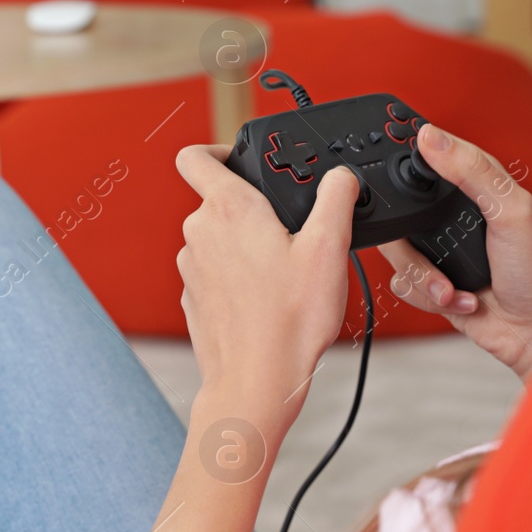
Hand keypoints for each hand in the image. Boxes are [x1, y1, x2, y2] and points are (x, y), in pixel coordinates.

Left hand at [175, 145, 358, 424]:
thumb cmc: (290, 320)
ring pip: (217, 239)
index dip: (217, 149)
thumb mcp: (330, 249)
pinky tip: (267, 300)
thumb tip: (340, 176)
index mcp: (228, 209)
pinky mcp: (193, 298)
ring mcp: (191, 268)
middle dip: (252, 209)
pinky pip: (214, 273)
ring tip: (284, 272)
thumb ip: (336, 199)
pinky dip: (237, 278)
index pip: (195, 156)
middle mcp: (199, 233)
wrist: (256, 381)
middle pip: (217, 200)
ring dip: (245, 245)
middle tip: (290, 231)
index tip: (243, 160)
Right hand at [380, 124, 531, 379]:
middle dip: (412, 240)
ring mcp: (439, 251)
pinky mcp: (430, 283)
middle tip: (437, 248)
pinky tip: (459, 298)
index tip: (393, 174)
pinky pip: (401, 283)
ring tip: (454, 287)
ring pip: (394, 251)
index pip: (429, 161)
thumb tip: (432, 136)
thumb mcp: (512, 211)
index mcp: (475, 189)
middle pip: (399, 210)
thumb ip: (472, 171)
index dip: (408, 163)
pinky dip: (427, 296)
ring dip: (424, 276)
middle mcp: (452, 218)